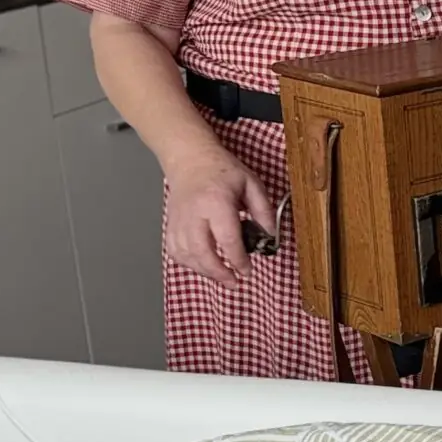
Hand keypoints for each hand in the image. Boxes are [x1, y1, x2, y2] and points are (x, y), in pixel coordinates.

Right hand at [163, 145, 278, 290]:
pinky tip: (204, 266)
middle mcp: (194, 213)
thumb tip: (270, 235)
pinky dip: (189, 264)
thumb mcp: (251, 183)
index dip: (238, 259)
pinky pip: (175, 252)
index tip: (248, 271)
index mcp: (216, 202)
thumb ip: (263, 210)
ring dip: (204, 271)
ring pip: (186, 255)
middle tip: (234, 282)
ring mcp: (178, 221)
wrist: (190, 159)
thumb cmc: (221, 170)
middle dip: (218, 272)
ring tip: (223, 277)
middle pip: (201, 251)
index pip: (227, 238)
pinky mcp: (170, 225)